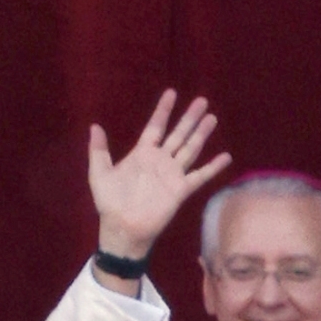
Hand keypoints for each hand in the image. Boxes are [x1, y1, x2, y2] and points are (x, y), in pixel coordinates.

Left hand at [85, 90, 228, 262]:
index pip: (155, 126)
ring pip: (190, 149)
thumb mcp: (99, 173)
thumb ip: (99, 150)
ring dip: (201, 134)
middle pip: (178, 134)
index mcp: (142, 153)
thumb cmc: (110, 202)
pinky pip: (200, 176)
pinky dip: (213, 167)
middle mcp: (160, 160)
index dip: (163, 110)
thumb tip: (94, 126)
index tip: (171, 93)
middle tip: (202, 100)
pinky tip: (226, 156)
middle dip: (189, 118)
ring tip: (212, 118)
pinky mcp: (181, 190)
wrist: (123, 227)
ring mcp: (172, 174)